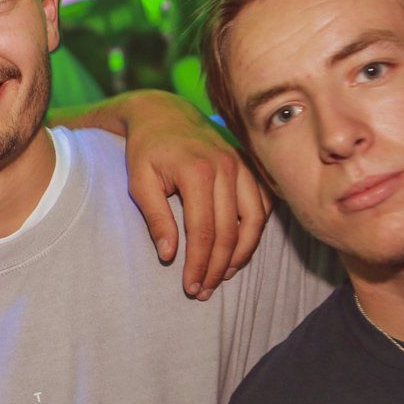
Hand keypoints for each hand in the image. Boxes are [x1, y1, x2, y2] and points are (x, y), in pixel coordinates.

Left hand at [117, 90, 271, 298]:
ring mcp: (242, 165)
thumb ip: (155, 218)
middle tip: (205, 290)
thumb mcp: (139, 182)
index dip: (198, 263)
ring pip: (255, 219)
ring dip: (242, 253)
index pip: (203, 231)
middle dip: (217, 267)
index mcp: (197, 171)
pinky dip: (256, 229)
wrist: (164, 113)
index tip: (191, 287)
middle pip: (230, 231)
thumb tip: (169, 256)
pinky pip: (263, 203)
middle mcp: (226, 167)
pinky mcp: (249, 165)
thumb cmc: (147, 150)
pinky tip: (240, 248)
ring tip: (223, 275)